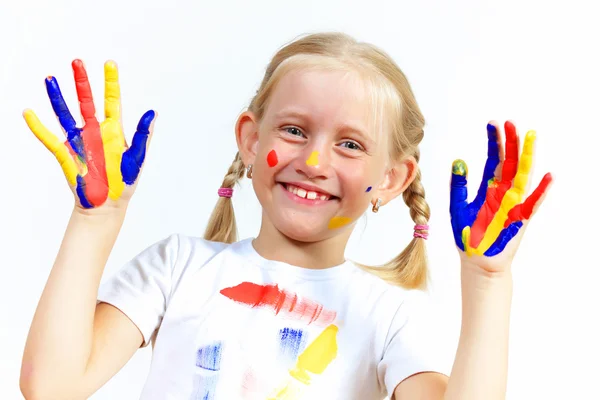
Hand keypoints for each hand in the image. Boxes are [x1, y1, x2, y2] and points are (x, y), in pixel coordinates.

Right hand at [23, 59, 155, 209]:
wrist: (108, 205)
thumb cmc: (125, 182)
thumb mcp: (137, 158)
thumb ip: (143, 135)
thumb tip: (152, 113)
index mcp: (114, 130)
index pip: (112, 100)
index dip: (111, 82)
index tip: (110, 63)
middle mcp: (95, 131)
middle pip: (86, 101)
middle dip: (82, 81)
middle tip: (77, 61)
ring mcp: (79, 141)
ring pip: (65, 114)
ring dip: (58, 97)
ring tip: (50, 79)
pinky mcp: (67, 154)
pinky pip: (49, 138)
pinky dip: (38, 127)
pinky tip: (28, 114)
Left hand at [449, 121, 552, 272]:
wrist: (477, 261)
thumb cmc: (468, 235)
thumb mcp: (457, 207)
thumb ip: (459, 186)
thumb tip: (459, 161)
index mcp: (487, 188)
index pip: (492, 159)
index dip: (493, 141)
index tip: (493, 123)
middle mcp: (502, 192)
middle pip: (509, 162)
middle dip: (510, 142)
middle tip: (510, 122)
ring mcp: (513, 203)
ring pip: (522, 175)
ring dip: (527, 156)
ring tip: (531, 136)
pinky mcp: (520, 218)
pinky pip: (533, 202)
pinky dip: (542, 190)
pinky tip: (549, 176)